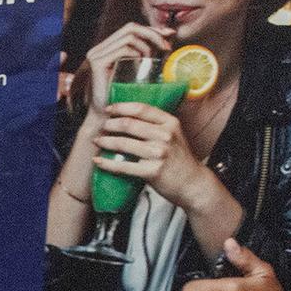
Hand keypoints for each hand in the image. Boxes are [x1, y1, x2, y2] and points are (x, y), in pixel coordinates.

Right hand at [83, 23, 172, 112]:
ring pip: (129, 36)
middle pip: (131, 27)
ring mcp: (96, 55)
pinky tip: (141, 65)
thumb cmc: (125, 96)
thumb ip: (152, 49)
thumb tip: (170, 32)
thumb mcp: (141, 68)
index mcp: (107, 48)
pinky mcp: (98, 63)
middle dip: (152, 34)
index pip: (132, 28)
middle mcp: (99, 49)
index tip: (169, 36)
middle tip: (166, 47)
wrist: (108, 118)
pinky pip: (123, 49)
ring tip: (152, 60)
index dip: (152, 29)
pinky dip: (136, 54)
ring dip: (146, 46)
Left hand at [94, 103, 224, 211]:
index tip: (109, 109)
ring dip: (106, 141)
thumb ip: (156, 125)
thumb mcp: (174, 134)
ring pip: (123, 143)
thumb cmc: (179, 158)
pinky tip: (98, 161)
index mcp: (170, 123)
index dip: (121, 107)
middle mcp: (165, 136)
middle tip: (102, 127)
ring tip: (98, 141)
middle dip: (110, 125)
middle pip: (129, 124)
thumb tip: (128, 116)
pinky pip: (123, 166)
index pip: (141, 109)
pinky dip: (107, 163)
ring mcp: (158, 154)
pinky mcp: (151, 171)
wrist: (192, 182)